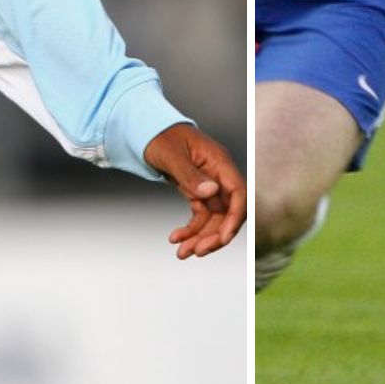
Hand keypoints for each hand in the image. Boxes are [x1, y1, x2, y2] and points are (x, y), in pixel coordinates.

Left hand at [143, 123, 245, 258]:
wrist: (146, 130)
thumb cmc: (159, 135)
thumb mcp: (170, 154)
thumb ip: (190, 174)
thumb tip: (211, 192)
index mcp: (219, 161)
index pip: (239, 193)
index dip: (235, 218)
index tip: (222, 238)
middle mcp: (218, 175)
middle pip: (228, 212)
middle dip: (215, 235)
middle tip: (196, 251)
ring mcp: (209, 185)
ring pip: (213, 219)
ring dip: (200, 238)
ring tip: (182, 253)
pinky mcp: (197, 192)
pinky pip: (200, 217)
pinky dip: (190, 230)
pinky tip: (176, 238)